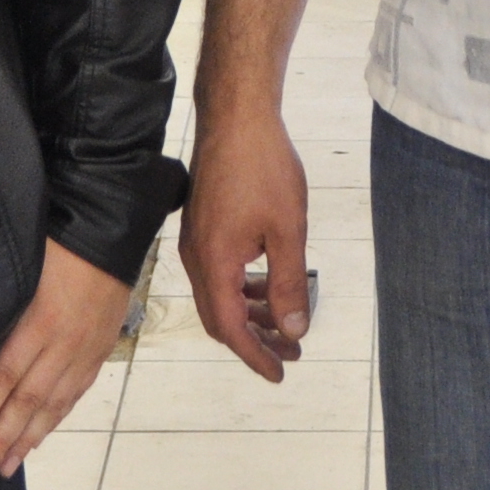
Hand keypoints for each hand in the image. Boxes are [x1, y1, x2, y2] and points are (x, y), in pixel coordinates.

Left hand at [0, 241, 134, 481]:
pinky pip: (73, 395)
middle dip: (1, 439)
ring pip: (52, 405)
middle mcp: (63, 343)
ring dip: (26, 439)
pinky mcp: (97, 353)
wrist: (108, 231)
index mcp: (39, 320)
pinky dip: (53, 420)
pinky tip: (37, 438)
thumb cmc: (54, 242)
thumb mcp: (20, 269)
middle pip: (26, 401)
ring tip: (4, 467)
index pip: (3, 377)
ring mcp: (83, 352)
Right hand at [180, 109, 313, 378]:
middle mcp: (197, 258)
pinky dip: (243, 288)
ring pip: (220, 296)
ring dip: (251, 313)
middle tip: (290, 353)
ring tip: (285, 323)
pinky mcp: (202, 227)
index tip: (280, 372)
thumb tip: (293, 329)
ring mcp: (196, 242)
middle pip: (220, 318)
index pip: (231, 328)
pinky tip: (268, 283)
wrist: (237, 117)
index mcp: (214, 264)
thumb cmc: (263, 167)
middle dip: (255, 340)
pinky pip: (219, 273)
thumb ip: (289, 284)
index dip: (255, 355)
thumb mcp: (287, 231)